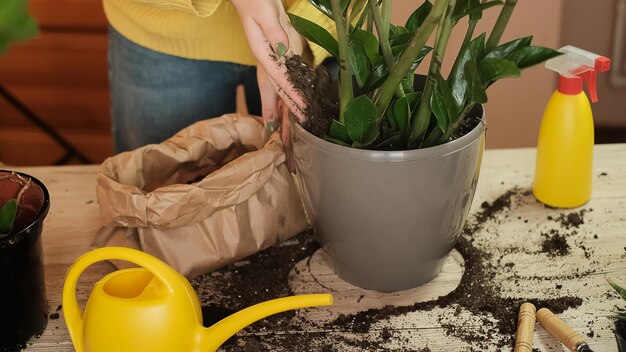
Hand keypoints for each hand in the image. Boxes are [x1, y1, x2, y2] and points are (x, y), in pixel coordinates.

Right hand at [230, 0, 307, 125]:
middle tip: (301, 124)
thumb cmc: (256, 0)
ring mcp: (269, 58)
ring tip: (297, 121)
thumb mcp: (266, 13)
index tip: (303, 105)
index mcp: (261, 52)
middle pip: (277, 89)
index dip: (292, 92)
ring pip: (279, 87)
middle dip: (288, 108)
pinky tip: (293, 101)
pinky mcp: (275, 54)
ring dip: (286, 105)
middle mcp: (265, 59)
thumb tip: (283, 49)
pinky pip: (283, 78)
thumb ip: (274, 31)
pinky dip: (288, 92)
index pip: (279, 77)